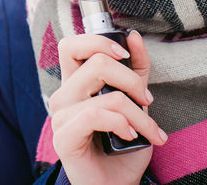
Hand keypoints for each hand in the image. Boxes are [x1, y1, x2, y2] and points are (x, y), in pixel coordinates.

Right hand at [49, 31, 167, 184]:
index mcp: (74, 84)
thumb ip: (135, 70)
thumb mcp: (134, 101)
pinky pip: (95, 116)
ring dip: (137, 112)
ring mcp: (60, 116)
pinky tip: (129, 134)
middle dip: (131, 79)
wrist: (113, 180)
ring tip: (146, 127)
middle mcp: (63, 96)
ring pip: (105, 95)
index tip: (124, 55)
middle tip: (146, 98)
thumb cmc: (121, 142)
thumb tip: (133, 37)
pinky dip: (121, 123)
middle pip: (94, 63)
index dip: (96, 42)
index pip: (70, 46)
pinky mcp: (63, 137)